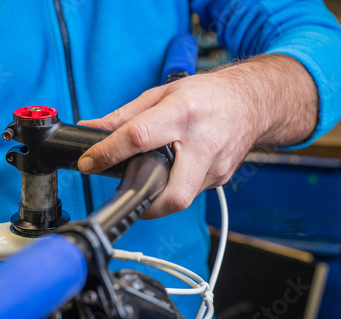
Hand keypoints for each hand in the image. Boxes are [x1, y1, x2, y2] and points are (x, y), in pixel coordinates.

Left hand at [78, 54, 316, 218]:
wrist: (251, 101)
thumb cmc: (206, 95)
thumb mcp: (161, 94)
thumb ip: (124, 116)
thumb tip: (91, 128)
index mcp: (183, 113)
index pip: (139, 137)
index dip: (108, 153)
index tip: (89, 163)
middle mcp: (203, 143)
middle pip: (173, 193)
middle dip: (144, 203)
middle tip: (126, 194)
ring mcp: (216, 166)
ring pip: (182, 200)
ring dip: (158, 198)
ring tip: (147, 181)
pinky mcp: (221, 178)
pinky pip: (191, 193)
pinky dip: (174, 189)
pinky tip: (171, 173)